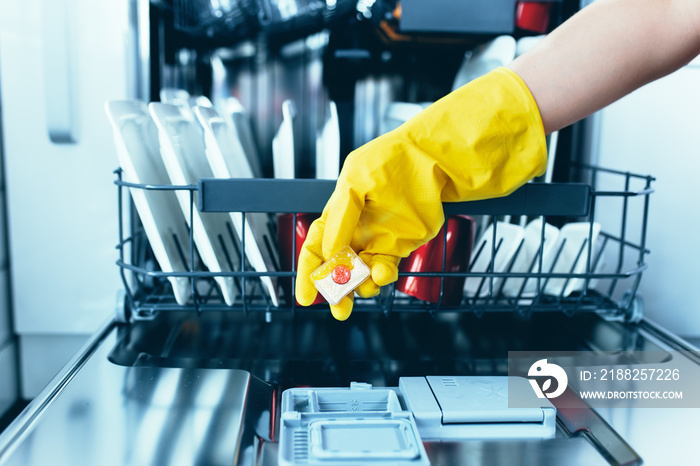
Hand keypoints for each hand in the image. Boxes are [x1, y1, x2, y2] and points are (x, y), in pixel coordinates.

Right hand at [296, 68, 546, 319]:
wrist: (436, 161)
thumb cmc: (394, 161)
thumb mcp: (357, 181)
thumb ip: (340, 217)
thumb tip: (328, 253)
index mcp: (339, 212)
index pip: (316, 246)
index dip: (308, 272)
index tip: (304, 297)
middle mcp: (356, 229)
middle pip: (337, 268)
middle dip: (335, 290)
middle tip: (337, 308)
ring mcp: (378, 239)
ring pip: (362, 274)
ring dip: (361, 286)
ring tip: (368, 284)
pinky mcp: (400, 247)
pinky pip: (385, 270)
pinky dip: (383, 277)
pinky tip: (384, 273)